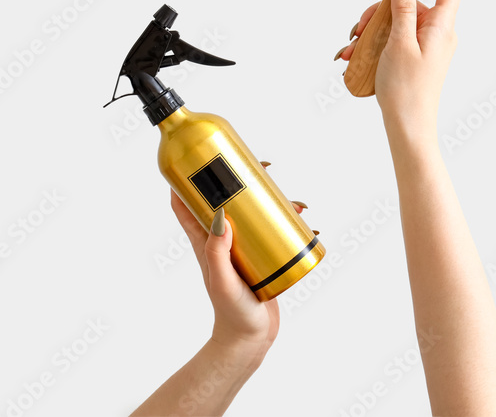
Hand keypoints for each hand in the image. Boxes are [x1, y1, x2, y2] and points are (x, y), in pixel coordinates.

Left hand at [169, 168, 306, 368]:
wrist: (250, 339)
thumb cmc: (230, 312)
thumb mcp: (221, 279)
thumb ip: (217, 249)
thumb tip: (220, 213)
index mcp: (205, 240)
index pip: (186, 203)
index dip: (187, 177)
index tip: (200, 156)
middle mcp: (223, 239)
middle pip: (228, 198)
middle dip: (244, 179)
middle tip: (265, 168)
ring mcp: (243, 247)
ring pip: (256, 213)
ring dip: (276, 201)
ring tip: (296, 202)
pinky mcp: (263, 258)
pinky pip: (276, 233)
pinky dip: (292, 224)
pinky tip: (309, 225)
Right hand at [337, 0, 462, 130]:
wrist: (407, 126)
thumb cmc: (407, 89)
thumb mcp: (400, 43)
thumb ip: (402, 9)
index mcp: (441, 26)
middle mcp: (437, 33)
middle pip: (411, 4)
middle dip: (381, 12)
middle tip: (362, 27)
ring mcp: (425, 45)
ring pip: (397, 23)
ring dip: (372, 31)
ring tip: (354, 48)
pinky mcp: (414, 56)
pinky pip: (395, 40)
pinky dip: (376, 45)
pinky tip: (357, 55)